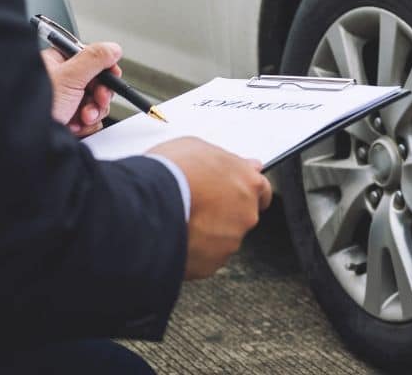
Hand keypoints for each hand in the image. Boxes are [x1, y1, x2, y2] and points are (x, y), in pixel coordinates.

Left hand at [41, 42, 121, 136]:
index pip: (91, 58)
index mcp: (57, 63)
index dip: (105, 69)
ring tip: (81, 117)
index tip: (112, 77)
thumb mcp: (69, 77)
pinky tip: (75, 126)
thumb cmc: (33, 107)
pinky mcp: (69, 120)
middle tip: (97, 100)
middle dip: (99, 95)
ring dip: (93, 112)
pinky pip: (91, 120)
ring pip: (96, 103)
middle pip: (97, 82)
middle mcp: (62, 81)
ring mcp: (66, 102)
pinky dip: (87, 125)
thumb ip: (94, 59)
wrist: (26, 141)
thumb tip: (113, 48)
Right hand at [150, 137, 271, 279]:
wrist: (148, 204)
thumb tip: (243, 164)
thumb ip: (228, 160)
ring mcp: (230, 241)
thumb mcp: (199, 147)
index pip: (262, 191)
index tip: (236, 193)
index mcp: (248, 183)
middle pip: (241, 216)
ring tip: (180, 219)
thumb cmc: (172, 171)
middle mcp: (246, 214)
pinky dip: (193, 250)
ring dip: (207, 232)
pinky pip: (205, 257)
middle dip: (224, 212)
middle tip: (198, 205)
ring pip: (222, 238)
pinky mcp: (212, 263)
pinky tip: (176, 236)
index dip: (246, 191)